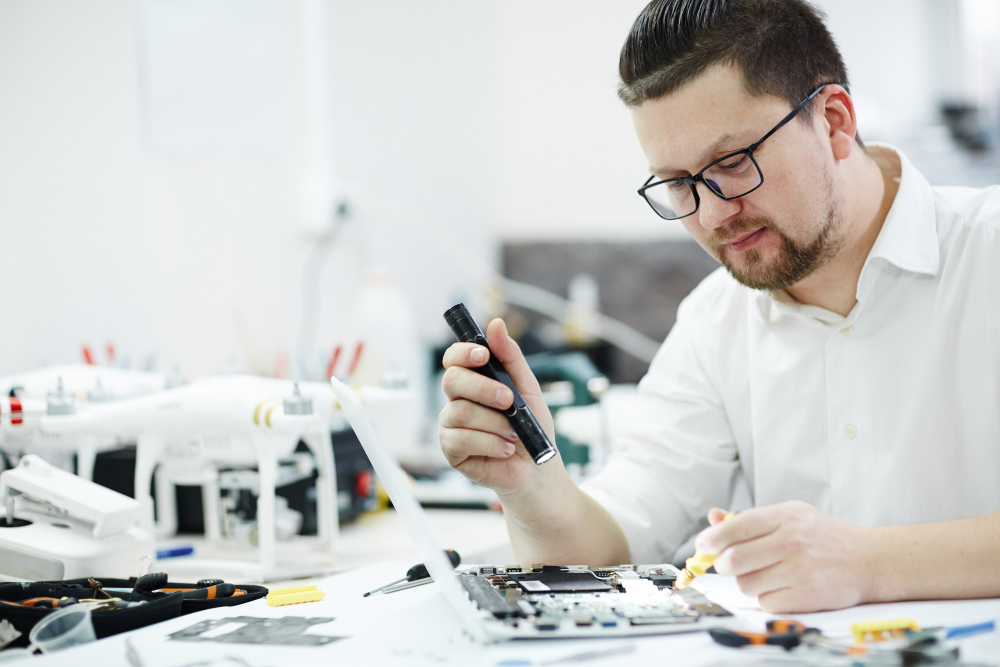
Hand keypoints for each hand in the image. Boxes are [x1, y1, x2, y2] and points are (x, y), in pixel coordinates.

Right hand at [438, 318, 557, 493]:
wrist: (538, 468)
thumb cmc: (531, 427)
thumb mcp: (528, 388)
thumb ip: (511, 357)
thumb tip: (496, 324)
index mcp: (473, 382)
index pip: (454, 358)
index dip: (463, 352)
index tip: (482, 354)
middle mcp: (457, 401)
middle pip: (452, 380)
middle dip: (483, 388)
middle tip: (508, 401)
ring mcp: (451, 426)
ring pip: (460, 412)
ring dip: (494, 423)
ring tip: (513, 433)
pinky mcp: (451, 451)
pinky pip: (462, 440)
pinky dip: (490, 444)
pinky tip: (505, 449)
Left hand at [696, 501, 872, 612]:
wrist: (867, 559)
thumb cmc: (822, 536)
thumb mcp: (790, 515)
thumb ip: (750, 519)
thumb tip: (714, 518)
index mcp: (786, 516)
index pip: (737, 527)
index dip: (713, 539)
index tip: (703, 546)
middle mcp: (793, 541)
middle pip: (735, 559)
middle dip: (725, 564)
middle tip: (730, 564)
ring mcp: (801, 570)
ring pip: (747, 584)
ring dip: (748, 582)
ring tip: (766, 573)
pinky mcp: (807, 596)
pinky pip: (766, 602)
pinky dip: (767, 598)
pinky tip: (782, 587)